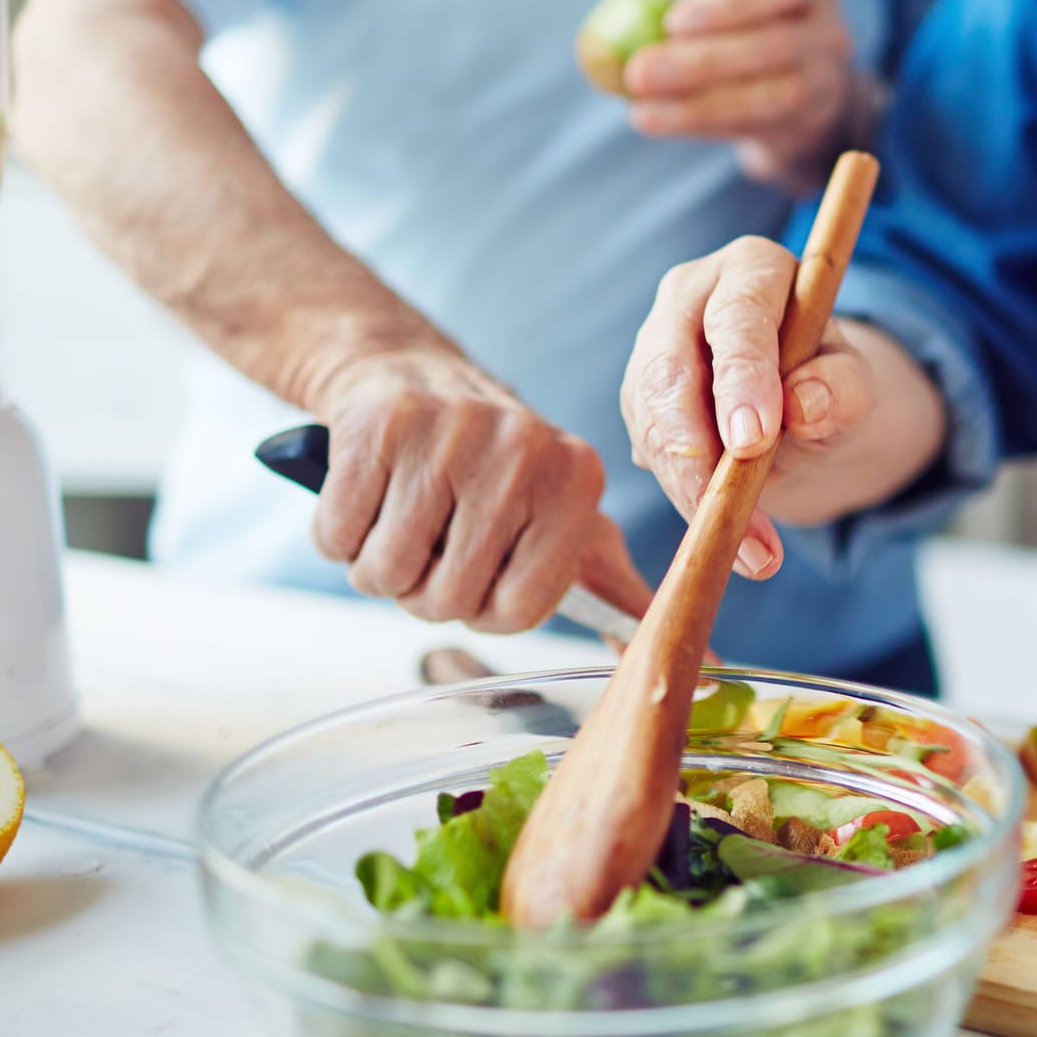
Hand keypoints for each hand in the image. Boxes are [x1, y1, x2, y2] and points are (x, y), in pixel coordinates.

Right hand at [309, 350, 655, 631]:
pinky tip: (368, 497)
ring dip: (378, 567)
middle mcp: (522, 452)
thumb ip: (623, 595)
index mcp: (578, 481)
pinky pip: (336, 535)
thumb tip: (699, 662)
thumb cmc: (498, 473)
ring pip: (384, 572)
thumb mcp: (572, 524)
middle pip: (446, 599)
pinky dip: (338, 534)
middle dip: (426, 594)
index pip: (519, 610)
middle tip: (434, 550)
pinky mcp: (377, 425)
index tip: (482, 580)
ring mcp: (449, 433)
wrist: (412, 375)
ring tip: (401, 524)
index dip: (485, 613)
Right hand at [621, 236, 945, 578]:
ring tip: (751, 550)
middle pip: (670, 370)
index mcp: (752, 269)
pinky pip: (651, 454)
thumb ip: (842, 388)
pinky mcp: (642, 401)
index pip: (737, 317)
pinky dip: (687, 501)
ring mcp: (655, 349)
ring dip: (692, 490)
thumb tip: (805, 403)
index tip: (752, 442)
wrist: (807, 414)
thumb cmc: (833, 385)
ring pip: (653, 422)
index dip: (741, 378)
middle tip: (727, 509)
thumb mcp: (857, 387)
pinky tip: (731, 537)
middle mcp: (690, 298)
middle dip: (695, 448)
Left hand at [623, 0, 873, 191]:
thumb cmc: (750, 36)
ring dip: (695, 104)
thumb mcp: (725, 11)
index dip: (730, 4)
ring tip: (640, 107)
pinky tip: (654, 119)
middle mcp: (830, 36)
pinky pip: (750, 128)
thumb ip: (679, 12)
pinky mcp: (805, 129)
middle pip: (772, 48)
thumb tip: (615, 29)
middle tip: (639, 73)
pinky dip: (697, 123)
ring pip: (764, 98)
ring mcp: (826, 87)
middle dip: (701, 62)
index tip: (674, 23)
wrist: (801, 101)